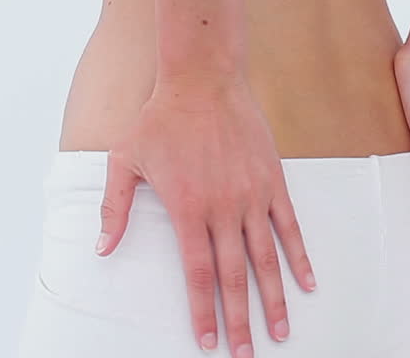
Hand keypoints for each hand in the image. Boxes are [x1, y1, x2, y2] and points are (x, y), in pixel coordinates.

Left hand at [95, 73, 316, 357]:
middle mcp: (223, 207)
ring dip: (274, 298)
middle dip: (241, 319)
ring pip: (266, 258)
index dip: (203, 311)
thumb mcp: (124, 160)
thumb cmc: (160, 119)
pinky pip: (289, 226)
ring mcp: (251, 195)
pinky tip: (307, 282)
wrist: (203, 79)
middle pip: (235, 275)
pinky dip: (299, 256)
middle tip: (245, 353)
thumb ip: (114, 208)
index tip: (209, 341)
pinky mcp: (272, 180)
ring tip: (280, 331)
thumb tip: (102, 250)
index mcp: (187, 208)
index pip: (198, 273)